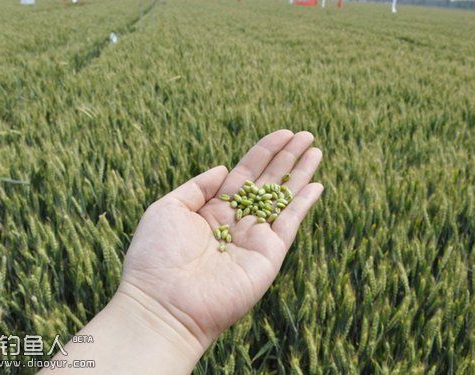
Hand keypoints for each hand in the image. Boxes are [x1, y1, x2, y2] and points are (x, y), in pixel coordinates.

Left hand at [120, 130, 322, 351]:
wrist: (164, 304)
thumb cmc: (157, 257)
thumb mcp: (168, 209)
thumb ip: (198, 186)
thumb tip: (224, 168)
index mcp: (213, 210)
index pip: (245, 173)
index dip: (264, 152)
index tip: (283, 133)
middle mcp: (237, 222)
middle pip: (268, 182)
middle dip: (287, 158)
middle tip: (307, 134)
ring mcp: (254, 239)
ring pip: (284, 199)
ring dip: (301, 175)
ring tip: (316, 150)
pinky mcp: (269, 256)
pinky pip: (290, 224)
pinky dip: (304, 204)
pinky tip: (317, 185)